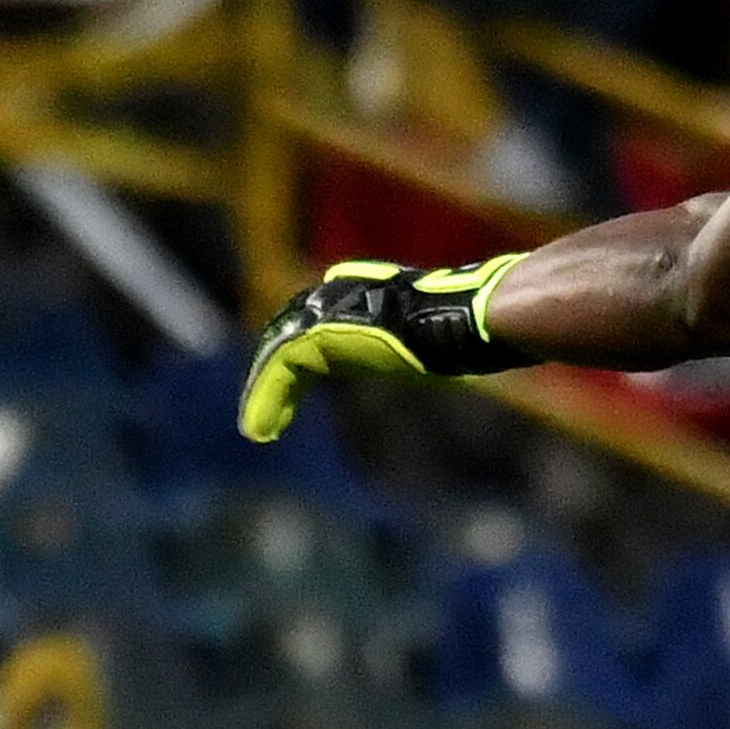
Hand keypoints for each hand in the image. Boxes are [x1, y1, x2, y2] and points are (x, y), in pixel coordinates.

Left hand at [238, 255, 519, 441]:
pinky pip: (280, 368)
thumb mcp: (437, 337)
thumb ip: (428, 340)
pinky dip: (266, 398)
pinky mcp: (318, 335)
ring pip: (278, 353)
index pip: (315, 324)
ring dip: (264, 393)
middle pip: (288, 336)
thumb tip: (470, 349)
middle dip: (273, 375)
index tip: (294, 387)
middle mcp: (336, 299)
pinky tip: (260, 429)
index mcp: (361, 299)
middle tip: (266, 414)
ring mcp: (325, 314)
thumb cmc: (465, 328)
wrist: (458, 319)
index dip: (299, 355)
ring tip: (258, 428)